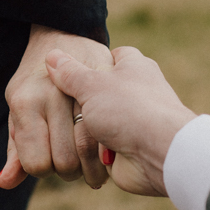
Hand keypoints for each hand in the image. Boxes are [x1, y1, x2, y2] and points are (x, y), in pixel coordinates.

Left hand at [0, 26, 113, 189]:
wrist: (59, 33)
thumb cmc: (35, 81)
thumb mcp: (19, 111)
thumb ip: (16, 149)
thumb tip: (3, 184)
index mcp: (25, 104)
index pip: (36, 164)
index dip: (43, 169)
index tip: (48, 161)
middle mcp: (50, 95)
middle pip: (65, 162)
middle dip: (69, 171)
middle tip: (73, 162)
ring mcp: (79, 86)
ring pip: (90, 150)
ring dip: (93, 165)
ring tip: (91, 159)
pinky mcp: (104, 79)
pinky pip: (111, 128)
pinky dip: (109, 147)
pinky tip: (108, 148)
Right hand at [44, 46, 196, 196]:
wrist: (158, 153)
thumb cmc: (129, 109)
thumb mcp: (91, 84)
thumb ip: (69, 73)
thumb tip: (51, 55)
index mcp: (133, 67)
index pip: (113, 55)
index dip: (92, 60)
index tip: (70, 67)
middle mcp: (136, 93)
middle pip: (101, 93)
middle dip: (82, 101)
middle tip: (59, 101)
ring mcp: (131, 122)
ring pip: (97, 123)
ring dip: (84, 130)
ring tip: (64, 127)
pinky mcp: (124, 149)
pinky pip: (99, 148)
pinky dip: (90, 151)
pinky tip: (72, 149)